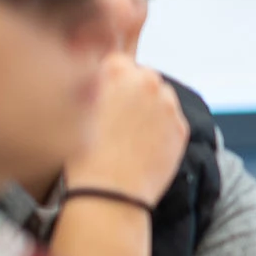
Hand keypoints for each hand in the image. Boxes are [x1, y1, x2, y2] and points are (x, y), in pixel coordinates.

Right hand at [65, 54, 188, 205]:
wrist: (107, 193)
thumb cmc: (80, 154)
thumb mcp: (75, 108)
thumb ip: (92, 86)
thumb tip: (99, 79)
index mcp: (115, 71)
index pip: (118, 62)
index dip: (109, 79)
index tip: (105, 96)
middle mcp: (145, 82)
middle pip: (143, 77)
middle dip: (133, 91)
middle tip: (117, 117)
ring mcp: (167, 105)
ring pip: (161, 97)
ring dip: (150, 108)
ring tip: (129, 135)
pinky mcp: (180, 128)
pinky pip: (171, 121)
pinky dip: (161, 129)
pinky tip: (142, 147)